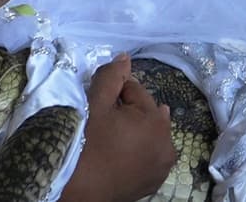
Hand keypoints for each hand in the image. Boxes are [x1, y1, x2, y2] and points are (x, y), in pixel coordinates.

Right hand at [61, 54, 175, 201]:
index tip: (98, 108)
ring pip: (147, 133)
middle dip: (127, 113)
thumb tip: (125, 58)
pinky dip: (137, 151)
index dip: (113, 95)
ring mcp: (163, 166)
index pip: (135, 90)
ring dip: (134, 131)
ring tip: (110, 141)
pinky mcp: (154, 181)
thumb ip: (111, 77)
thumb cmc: (86, 144)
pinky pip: (148, 154)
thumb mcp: (95, 104)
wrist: (77, 190)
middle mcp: (168, 143)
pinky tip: (118, 155)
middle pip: (145, 112)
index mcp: (156, 120)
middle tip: (103, 126)